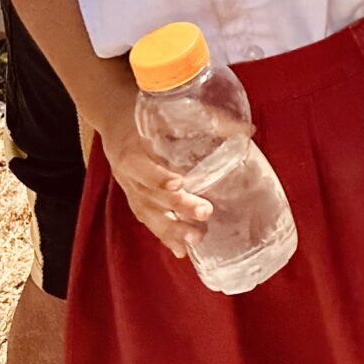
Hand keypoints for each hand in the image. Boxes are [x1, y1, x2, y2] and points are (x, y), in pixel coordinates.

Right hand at [95, 122, 210, 259]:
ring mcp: (130, 190)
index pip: (144, 168)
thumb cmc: (146, 114)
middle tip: (206, 212)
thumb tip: (249, 132)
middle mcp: (128, 175)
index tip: (179, 184)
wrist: (113, 120)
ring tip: (195, 241)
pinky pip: (149, 221)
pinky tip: (180, 252)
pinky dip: (164, 237)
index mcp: (132, 151)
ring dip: (171, 230)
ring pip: (149, 214)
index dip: (159, 177)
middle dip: (177, 206)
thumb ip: (208, 120)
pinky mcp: (136, 200)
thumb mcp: (169, 111)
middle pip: (151, 196)